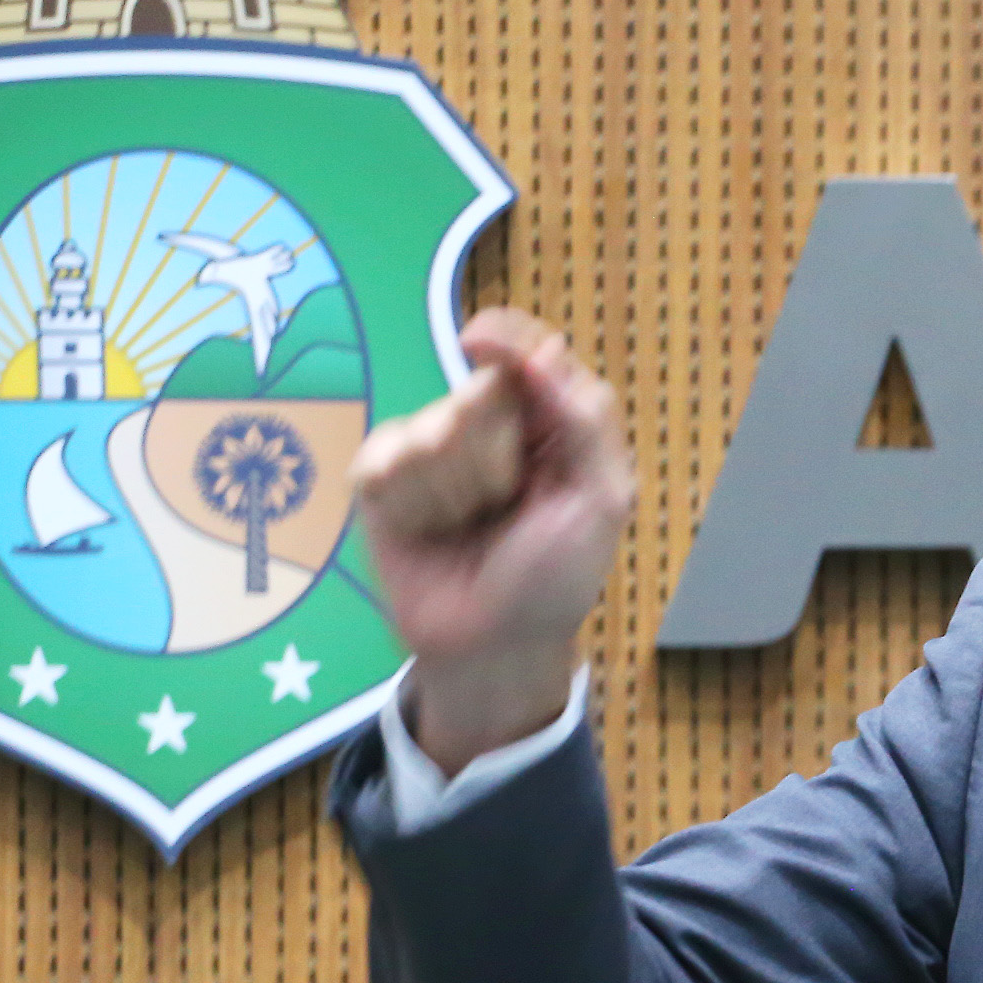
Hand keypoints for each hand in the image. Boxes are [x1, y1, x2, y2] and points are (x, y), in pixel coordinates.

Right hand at [353, 309, 635, 770]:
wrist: (490, 643)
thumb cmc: (554, 575)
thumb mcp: (600, 499)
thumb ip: (585, 419)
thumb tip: (545, 349)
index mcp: (550, 423)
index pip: (526, 352)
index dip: (504, 339)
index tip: (479, 342)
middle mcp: (490, 427)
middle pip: (478, 394)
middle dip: (496, 452)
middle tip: (507, 505)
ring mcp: (433, 451)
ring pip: (431, 428)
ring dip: (455, 487)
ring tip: (469, 525)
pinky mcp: (383, 481)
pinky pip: (382, 459)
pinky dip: (407, 498)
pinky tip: (425, 528)